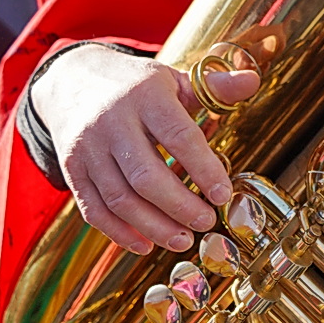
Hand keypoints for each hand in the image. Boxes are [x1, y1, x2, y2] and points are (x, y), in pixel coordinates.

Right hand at [31, 44, 258, 254]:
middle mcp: (112, 122)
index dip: (204, 169)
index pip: (179, 136)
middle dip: (180, 207)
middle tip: (206, 222)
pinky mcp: (72, 170)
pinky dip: (119, 233)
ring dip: (153, 227)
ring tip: (182, 239)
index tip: (224, 195)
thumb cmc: (134, 85)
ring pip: (120, 199)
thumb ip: (213, 86)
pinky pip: (94, 209)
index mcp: (145, 96)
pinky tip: (145, 244)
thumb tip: (252, 82)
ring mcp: (88, 148)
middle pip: (146, 176)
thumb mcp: (173, 78)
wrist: (71, 78)